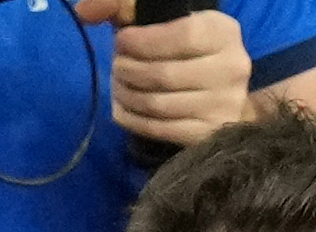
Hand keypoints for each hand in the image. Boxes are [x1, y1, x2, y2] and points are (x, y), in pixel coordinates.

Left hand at [75, 0, 251, 150]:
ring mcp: (222, 104)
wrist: (221, 92)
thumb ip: (123, 6)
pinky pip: (160, 129)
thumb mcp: (163, 20)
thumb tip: (84, 11)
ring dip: (126, 95)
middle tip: (116, 67)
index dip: (140, 42)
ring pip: (157, 104)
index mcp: (222, 31)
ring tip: (118, 86)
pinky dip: (133, 119)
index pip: (176, 37)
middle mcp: (230, 67)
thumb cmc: (185, 50)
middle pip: (162, 74)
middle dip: (127, 70)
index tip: (120, 42)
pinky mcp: (209, 134)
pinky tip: (124, 108)